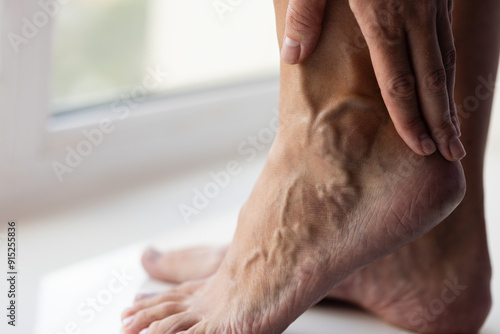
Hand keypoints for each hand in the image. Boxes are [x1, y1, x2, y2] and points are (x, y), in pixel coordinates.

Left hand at [280, 0, 464, 161]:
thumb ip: (304, 15)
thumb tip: (291, 56)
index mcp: (383, 16)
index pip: (400, 82)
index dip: (411, 119)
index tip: (422, 148)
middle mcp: (415, 15)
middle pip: (432, 80)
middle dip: (443, 121)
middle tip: (451, 155)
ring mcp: (432, 3)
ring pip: (446, 61)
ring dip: (451, 99)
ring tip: (454, 132)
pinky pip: (446, 38)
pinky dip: (448, 69)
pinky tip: (447, 85)